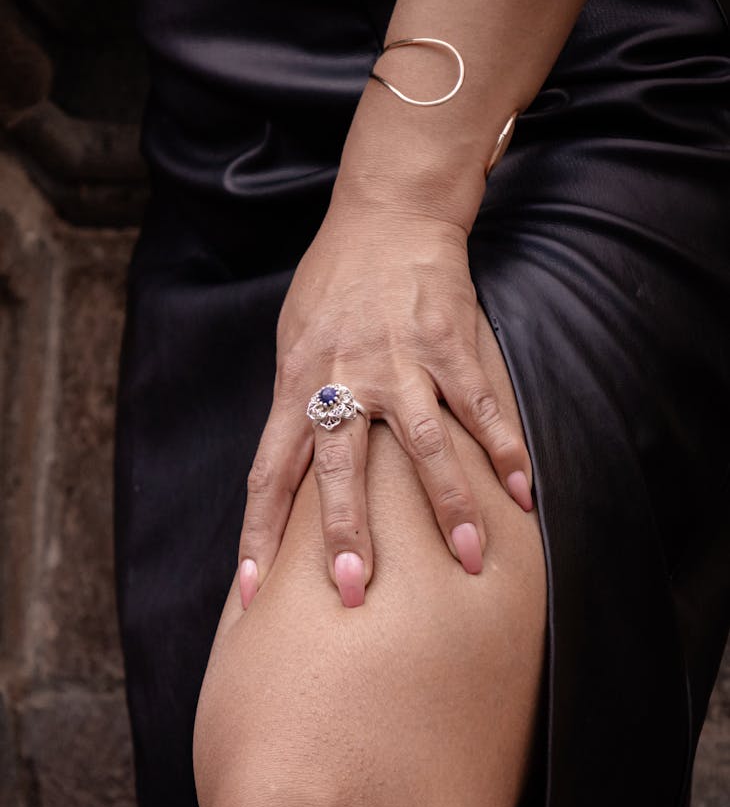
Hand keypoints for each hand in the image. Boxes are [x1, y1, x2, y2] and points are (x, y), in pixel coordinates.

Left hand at [237, 195, 533, 609]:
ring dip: (450, 507)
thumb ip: (297, 404)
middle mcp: (343, 377)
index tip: (250, 591)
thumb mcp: (294, 341)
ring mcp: (399, 362)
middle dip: (345, 533)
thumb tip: (296, 471)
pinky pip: (479, 405)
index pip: (268, 472)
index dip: (256, 535)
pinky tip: (523, 494)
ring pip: (424, 445)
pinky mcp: (448, 344)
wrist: (387, 214)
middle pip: (339, 467)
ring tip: (472, 559)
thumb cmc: (333, 284)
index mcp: (296, 383)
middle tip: (354, 592)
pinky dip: (503, 450)